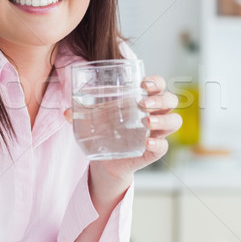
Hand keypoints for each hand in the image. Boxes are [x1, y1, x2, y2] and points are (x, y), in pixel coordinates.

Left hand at [64, 75, 181, 202]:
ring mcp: (156, 132)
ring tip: (147, 123)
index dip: (156, 82)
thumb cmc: (105, 130)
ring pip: (175, 121)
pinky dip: (158, 143)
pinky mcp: (153, 151)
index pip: (159, 85)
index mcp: (144, 100)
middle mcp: (155, 114)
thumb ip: (80, 112)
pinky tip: (146, 142)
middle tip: (143, 104)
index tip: (144, 84)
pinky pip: (164, 146)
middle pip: (171, 100)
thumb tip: (66, 111)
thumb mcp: (93, 118)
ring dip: (163, 120)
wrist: (104, 159)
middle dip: (161, 100)